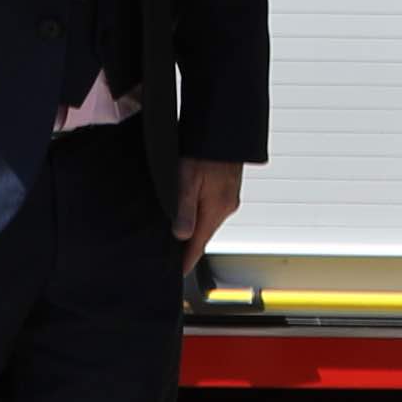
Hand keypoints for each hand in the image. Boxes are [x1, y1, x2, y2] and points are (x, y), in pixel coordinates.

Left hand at [175, 155, 245, 271]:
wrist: (224, 128)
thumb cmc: (204, 149)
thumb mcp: (187, 180)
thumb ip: (185, 210)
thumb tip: (181, 235)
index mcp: (216, 209)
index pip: (199, 244)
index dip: (187, 260)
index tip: (179, 273)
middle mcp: (225, 206)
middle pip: (204, 234)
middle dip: (189, 246)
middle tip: (173, 257)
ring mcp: (228, 197)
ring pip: (208, 220)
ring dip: (195, 228)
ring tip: (179, 236)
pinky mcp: (227, 188)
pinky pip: (212, 208)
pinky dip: (201, 214)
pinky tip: (192, 209)